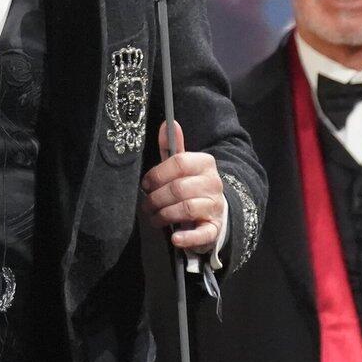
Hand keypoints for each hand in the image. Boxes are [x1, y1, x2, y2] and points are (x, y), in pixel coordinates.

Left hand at [139, 122, 226, 252]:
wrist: (215, 211)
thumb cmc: (192, 186)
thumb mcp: (183, 165)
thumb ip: (172, 146)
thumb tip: (167, 123)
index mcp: (205, 163)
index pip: (179, 162)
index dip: (157, 174)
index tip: (146, 184)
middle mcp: (214, 184)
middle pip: (179, 188)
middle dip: (156, 198)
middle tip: (146, 205)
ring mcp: (215, 207)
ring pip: (186, 209)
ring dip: (163, 215)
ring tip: (154, 218)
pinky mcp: (214, 229)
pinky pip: (203, 233)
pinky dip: (188, 238)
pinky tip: (175, 239)